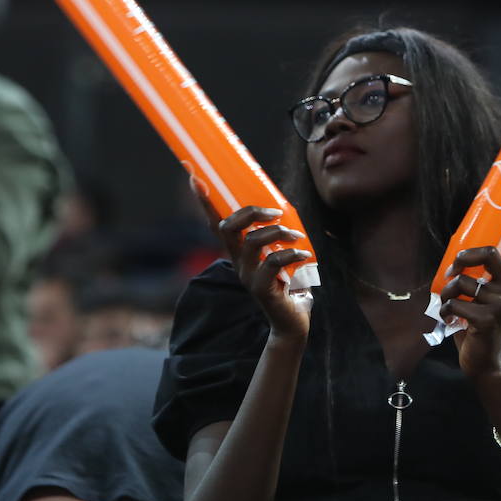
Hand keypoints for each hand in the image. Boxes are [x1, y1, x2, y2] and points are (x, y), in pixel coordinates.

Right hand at [206, 201, 311, 341]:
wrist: (291, 322)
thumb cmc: (287, 284)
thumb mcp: (278, 255)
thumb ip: (275, 236)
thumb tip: (284, 207)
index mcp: (238, 252)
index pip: (216, 223)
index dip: (205, 203)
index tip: (196, 178)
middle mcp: (237, 262)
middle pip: (228, 228)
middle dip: (250, 212)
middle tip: (276, 212)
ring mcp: (247, 276)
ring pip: (252, 242)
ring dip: (278, 232)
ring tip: (296, 235)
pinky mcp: (262, 289)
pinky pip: (273, 263)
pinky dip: (291, 253)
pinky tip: (304, 255)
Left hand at [442, 245, 500, 378]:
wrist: (481, 361)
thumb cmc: (474, 324)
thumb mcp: (477, 296)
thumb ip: (475, 276)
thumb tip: (454, 258)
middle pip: (489, 252)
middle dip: (464, 257)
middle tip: (452, 270)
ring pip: (463, 282)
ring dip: (446, 292)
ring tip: (448, 304)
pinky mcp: (489, 319)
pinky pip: (455, 302)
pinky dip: (445, 310)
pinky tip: (452, 320)